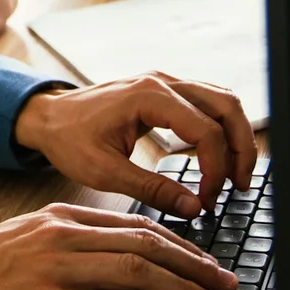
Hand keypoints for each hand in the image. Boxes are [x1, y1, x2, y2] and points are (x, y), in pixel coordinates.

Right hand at [0, 203, 236, 289]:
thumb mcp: (23, 248)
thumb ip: (65, 252)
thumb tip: (105, 272)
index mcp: (59, 217)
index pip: (134, 223)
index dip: (178, 242)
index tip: (204, 260)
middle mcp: (63, 233)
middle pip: (146, 242)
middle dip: (193, 263)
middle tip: (224, 281)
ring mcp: (56, 265)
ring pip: (137, 269)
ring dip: (182, 289)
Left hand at [13, 74, 258, 215]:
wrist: (48, 117)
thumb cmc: (69, 139)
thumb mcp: (104, 172)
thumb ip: (152, 190)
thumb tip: (194, 207)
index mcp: (148, 96)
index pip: (205, 130)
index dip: (215, 169)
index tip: (208, 200)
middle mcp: (162, 82)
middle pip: (226, 106)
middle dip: (241, 148)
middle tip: (239, 186)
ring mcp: (165, 83)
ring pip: (222, 101)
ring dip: (235, 136)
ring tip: (234, 176)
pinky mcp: (165, 92)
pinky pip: (207, 103)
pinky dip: (221, 129)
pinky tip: (217, 158)